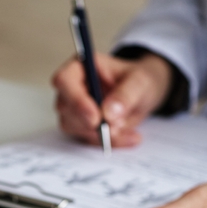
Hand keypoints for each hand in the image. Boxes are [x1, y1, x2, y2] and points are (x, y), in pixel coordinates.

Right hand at [52, 52, 171, 146]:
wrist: (142, 94)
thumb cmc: (138, 80)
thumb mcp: (140, 82)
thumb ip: (125, 95)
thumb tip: (108, 113)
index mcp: (81, 66)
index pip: (64, 81)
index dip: (76, 100)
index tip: (95, 118)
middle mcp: (72, 86)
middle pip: (65, 107)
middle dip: (90, 122)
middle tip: (116, 127)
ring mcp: (73, 107)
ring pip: (73, 126)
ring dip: (101, 134)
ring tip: (127, 127)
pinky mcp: (80, 125)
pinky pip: (88, 139)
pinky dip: (109, 141)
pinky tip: (128, 136)